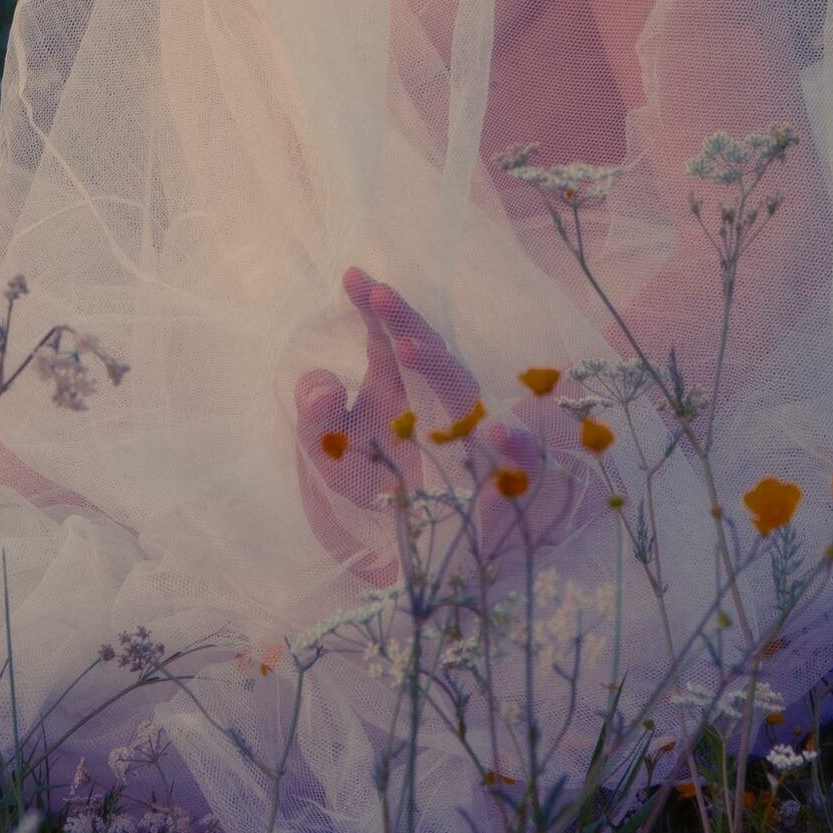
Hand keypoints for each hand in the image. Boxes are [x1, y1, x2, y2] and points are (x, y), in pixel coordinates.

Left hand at [293, 267, 585, 582]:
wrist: (398, 555)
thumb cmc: (368, 492)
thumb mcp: (327, 455)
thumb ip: (315, 417)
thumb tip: (326, 382)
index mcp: (397, 389)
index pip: (388, 337)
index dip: (374, 307)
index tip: (353, 277)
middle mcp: (434, 403)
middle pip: (427, 352)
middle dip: (405, 320)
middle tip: (379, 294)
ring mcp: (466, 437)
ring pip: (464, 393)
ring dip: (439, 368)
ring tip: (404, 348)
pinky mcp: (495, 481)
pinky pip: (517, 461)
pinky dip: (515, 446)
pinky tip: (499, 434)